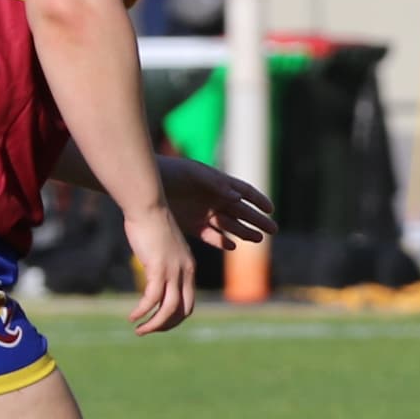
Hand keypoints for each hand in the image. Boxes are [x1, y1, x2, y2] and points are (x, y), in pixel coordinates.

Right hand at [121, 200, 195, 333]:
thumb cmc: (151, 223)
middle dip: (166, 325)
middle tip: (149, 331)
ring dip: (154, 324)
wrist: (148, 206)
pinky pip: (152, 298)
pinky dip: (142, 311)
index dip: (175, 318)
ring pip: (168, 309)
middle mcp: (185, 272)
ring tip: (139, 330)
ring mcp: (173, 271)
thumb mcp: (162, 247)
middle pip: (182, 310)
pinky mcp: (158, 268)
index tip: (159, 322)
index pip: (189, 303)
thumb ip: (162, 262)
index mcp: (189, 268)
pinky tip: (132, 316)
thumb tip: (153, 272)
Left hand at [155, 153, 274, 251]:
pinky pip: (210, 236)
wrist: (146, 183)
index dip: (258, 200)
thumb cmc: (171, 172)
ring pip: (229, 225)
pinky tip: (232, 246)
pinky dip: (221, 241)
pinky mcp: (191, 226)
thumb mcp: (194, 174)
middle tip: (273, 230)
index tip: (271, 209)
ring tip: (258, 239)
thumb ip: (216, 184)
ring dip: (244, 232)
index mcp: (218, 184)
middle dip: (257, 220)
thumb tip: (237, 197)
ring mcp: (203, 213)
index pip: (244, 192)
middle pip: (241, 212)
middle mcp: (214, 199)